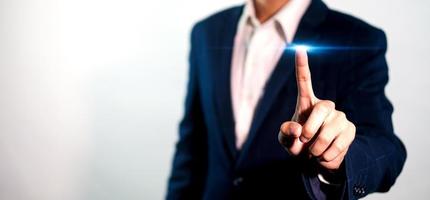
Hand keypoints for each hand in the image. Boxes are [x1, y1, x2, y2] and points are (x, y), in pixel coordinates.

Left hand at [278, 47, 355, 169]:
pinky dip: (327, 156)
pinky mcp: (350, 129)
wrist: (318, 159)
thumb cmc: (299, 145)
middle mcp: (325, 106)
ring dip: (316, 148)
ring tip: (314, 151)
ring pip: (328, 132)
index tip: (299, 48)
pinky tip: (325, 155)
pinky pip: (339, 144)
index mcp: (306, 103)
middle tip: (305, 141)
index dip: (302, 66)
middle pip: (320, 109)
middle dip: (310, 129)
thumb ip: (285, 133)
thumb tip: (298, 128)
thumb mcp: (286, 141)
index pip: (304, 81)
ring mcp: (340, 116)